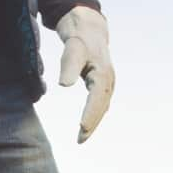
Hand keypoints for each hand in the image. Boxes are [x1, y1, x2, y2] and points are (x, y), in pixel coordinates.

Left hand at [56, 6, 114, 142]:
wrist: (89, 32)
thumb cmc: (79, 41)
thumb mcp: (71, 51)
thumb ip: (68, 66)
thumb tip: (64, 85)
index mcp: (102, 74)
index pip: (97, 99)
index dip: (90, 114)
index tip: (82, 128)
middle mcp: (108, 80)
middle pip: (101, 107)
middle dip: (92, 124)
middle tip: (80, 140)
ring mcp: (108, 83)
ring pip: (102, 108)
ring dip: (94, 123)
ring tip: (81, 138)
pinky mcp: (103, 85)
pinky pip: (100, 104)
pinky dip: (94, 116)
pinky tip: (86, 126)